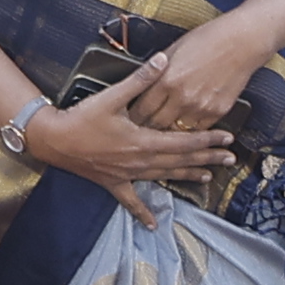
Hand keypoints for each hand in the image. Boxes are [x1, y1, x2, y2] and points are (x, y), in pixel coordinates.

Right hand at [25, 67, 233, 198]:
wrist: (54, 140)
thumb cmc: (83, 118)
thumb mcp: (112, 96)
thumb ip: (141, 79)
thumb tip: (164, 60)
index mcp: (144, 141)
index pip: (184, 141)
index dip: (207, 139)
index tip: (228, 139)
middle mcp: (140, 161)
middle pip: (181, 160)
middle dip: (207, 159)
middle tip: (230, 160)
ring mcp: (128, 175)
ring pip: (165, 177)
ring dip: (187, 176)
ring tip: (208, 177)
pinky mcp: (113, 182)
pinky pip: (131, 200)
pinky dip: (142, 212)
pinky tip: (153, 225)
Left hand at [124, 11, 276, 133]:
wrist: (242, 41)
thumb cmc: (209, 39)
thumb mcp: (174, 49)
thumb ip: (157, 71)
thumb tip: (143, 85)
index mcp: (168, 80)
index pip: (141, 109)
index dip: (132, 118)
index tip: (128, 121)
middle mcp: (183, 97)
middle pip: (155, 125)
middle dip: (145, 129)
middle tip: (139, 131)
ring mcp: (201, 107)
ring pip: (176, 132)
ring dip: (167, 133)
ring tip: (159, 134)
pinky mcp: (217, 112)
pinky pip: (197, 130)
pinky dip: (188, 130)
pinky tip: (183, 127)